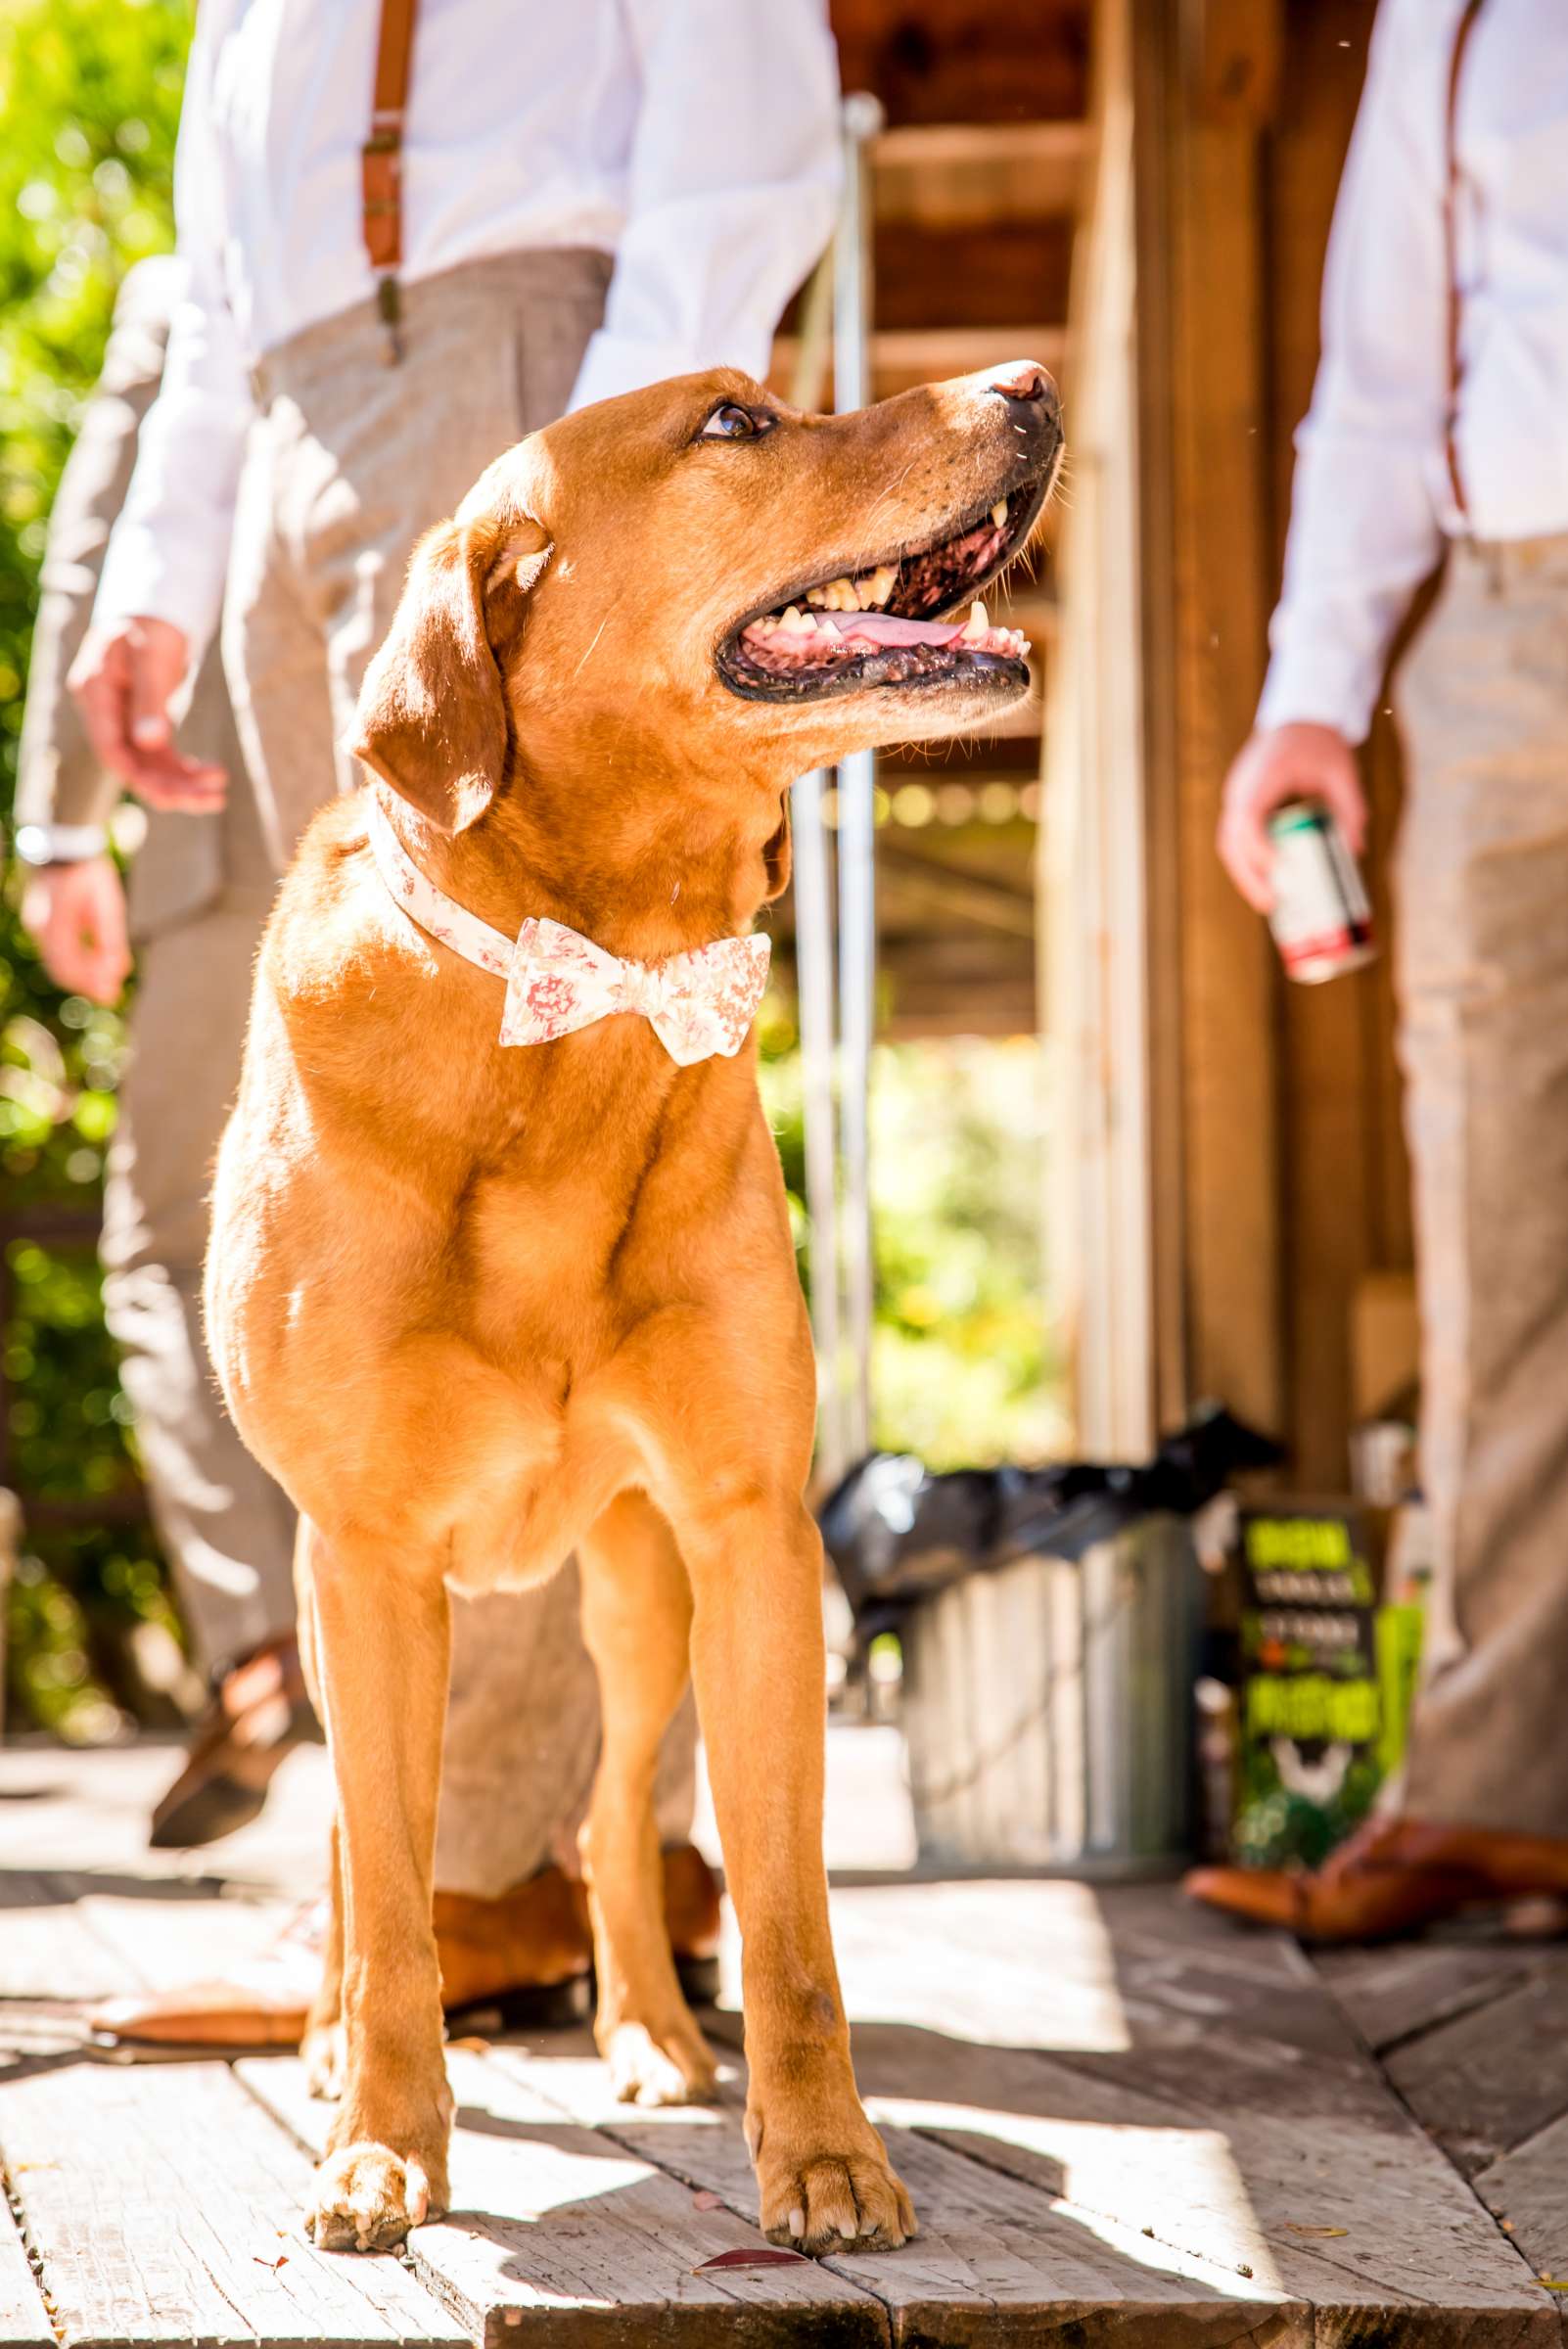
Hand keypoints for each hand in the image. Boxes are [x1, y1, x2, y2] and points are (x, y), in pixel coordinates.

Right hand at [21, 857, 132, 1005]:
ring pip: (56, 965)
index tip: (111, 990)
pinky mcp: (43, 927)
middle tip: (111, 996)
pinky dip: (75, 967)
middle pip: (59, 969)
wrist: (67, 850)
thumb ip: (111, 937)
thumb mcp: (107, 903)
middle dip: (85, 986)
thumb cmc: (89, 873)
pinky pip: (56, 955)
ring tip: (106, 989)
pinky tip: (96, 970)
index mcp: (56, 920)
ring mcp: (38, 927)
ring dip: (81, 980)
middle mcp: (40, 927)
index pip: (68, 962)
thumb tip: (121, 969)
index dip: (90, 980)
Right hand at [68, 616, 226, 811]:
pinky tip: (215, 777)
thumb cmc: (152, 626)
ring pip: (149, 766)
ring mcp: (124, 722)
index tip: (173, 795)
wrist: (158, 612)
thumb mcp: (153, 657)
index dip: (139, 777)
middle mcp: (105, 714)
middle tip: (213, 800)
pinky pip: (162, 757)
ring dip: (183, 784)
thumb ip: (150, 700)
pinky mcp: (144, 725)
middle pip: (133, 765)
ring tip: (219, 795)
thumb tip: (150, 743)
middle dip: (171, 788)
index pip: (111, 749)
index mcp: (95, 694)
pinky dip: (186, 770)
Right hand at [1217, 722, 1365, 912]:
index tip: (1279, 869)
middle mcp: (1243, 786)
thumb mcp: (1343, 772)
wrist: (1300, 716)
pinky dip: (1248, 863)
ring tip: (1268, 902)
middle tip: (1271, 904)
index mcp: (1265, 774)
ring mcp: (1237, 793)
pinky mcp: (1240, 801)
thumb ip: (1350, 810)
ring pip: (1227, 843)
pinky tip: (1267, 882)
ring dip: (1244, 875)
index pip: (1248, 815)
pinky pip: (1235, 838)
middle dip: (1248, 876)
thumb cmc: (1321, 742)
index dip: (1258, 847)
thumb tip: (1354, 852)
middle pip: (1230, 839)